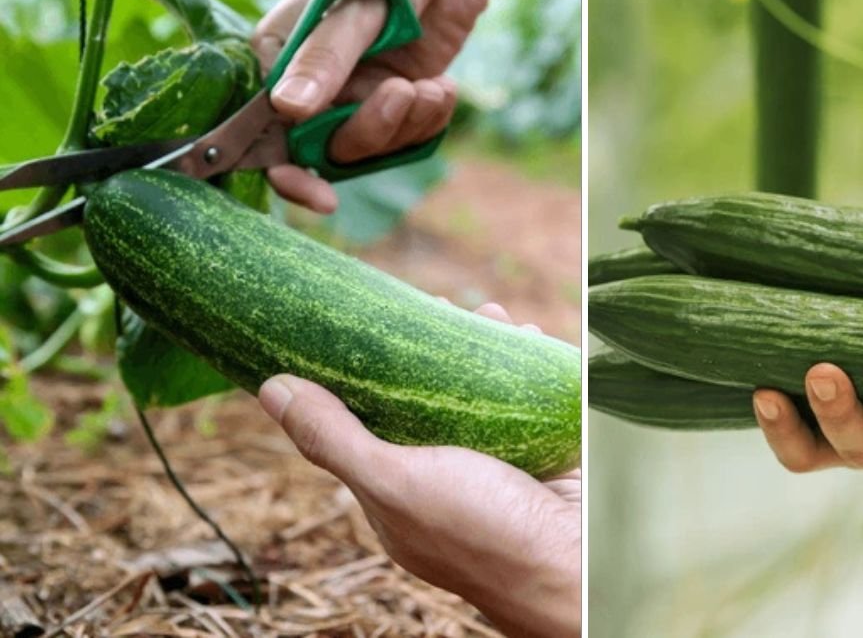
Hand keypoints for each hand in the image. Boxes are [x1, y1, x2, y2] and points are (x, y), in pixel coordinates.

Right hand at [252, 0, 502, 211]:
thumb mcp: (358, 2)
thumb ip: (327, 56)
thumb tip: (287, 110)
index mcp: (280, 52)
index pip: (265, 127)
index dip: (288, 171)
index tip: (321, 199)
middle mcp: (310, 81)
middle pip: (324, 147)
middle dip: (370, 131)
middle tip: (404, 94)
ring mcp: (354, 92)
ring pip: (368, 147)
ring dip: (406, 125)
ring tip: (434, 87)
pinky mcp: (394, 97)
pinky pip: (404, 137)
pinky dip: (429, 121)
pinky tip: (444, 88)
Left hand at [256, 303, 579, 637]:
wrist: (582, 567)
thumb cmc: (483, 533)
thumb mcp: (396, 482)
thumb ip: (335, 439)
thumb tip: (270, 389)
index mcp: (400, 495)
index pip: (369, 424)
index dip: (366, 374)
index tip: (370, 323)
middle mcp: (445, 481)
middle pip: (430, 403)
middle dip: (433, 353)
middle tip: (440, 306)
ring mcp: (498, 470)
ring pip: (485, 399)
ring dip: (485, 353)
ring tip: (490, 314)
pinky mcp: (545, 458)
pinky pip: (531, 403)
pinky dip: (529, 368)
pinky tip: (528, 338)